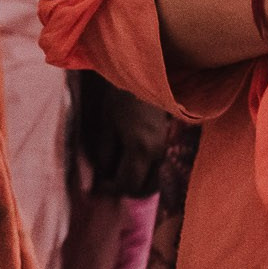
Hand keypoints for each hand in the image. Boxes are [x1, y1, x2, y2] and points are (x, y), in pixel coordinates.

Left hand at [73, 72, 173, 198]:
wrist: (148, 78)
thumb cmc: (122, 97)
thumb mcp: (107, 125)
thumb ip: (105, 154)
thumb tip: (101, 177)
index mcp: (141, 148)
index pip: (126, 184)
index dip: (110, 189)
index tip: (96, 185)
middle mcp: (159, 154)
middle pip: (142, 189)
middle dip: (123, 189)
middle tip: (106, 181)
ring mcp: (168, 150)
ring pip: (153, 183)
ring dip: (136, 184)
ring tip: (118, 173)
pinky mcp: (171, 146)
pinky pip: (158, 172)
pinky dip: (145, 176)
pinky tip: (131, 166)